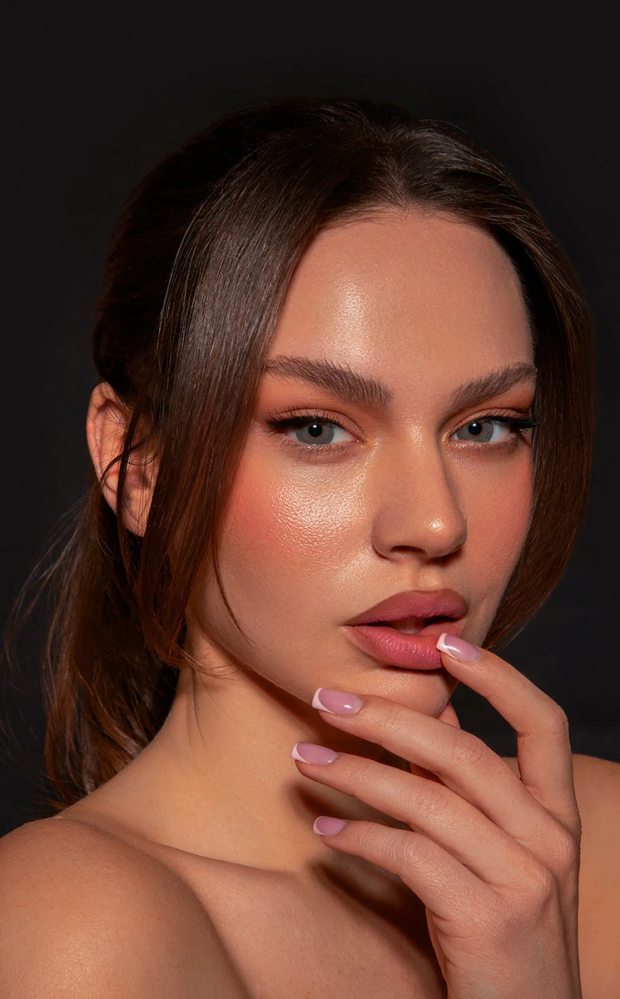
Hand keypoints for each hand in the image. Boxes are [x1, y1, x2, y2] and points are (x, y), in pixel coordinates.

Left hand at [291, 634, 582, 998]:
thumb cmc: (502, 929)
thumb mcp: (500, 852)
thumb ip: (468, 787)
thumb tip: (426, 717)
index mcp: (556, 815)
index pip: (545, 724)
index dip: (501, 676)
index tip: (446, 642)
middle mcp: (550, 839)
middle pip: (463, 752)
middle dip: (388, 717)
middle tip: (327, 698)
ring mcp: (523, 879)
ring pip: (427, 799)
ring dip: (356, 772)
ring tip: (305, 759)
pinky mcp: (486, 918)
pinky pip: (410, 855)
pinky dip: (360, 836)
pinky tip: (324, 832)